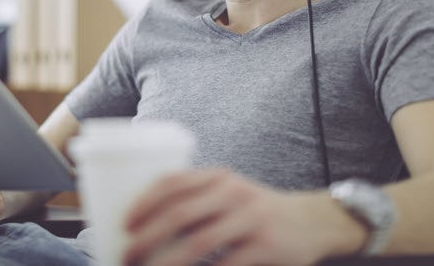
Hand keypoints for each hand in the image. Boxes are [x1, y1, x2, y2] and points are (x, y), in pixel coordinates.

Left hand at [122, 169, 365, 265]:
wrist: (308, 220)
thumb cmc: (254, 207)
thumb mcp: (229, 191)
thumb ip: (198, 198)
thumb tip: (149, 223)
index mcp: (218, 176)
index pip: (174, 182)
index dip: (145, 202)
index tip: (125, 222)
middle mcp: (232, 192)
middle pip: (180, 213)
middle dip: (147, 237)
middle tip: (127, 254)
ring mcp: (249, 219)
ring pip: (198, 244)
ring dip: (166, 263)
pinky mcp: (265, 247)